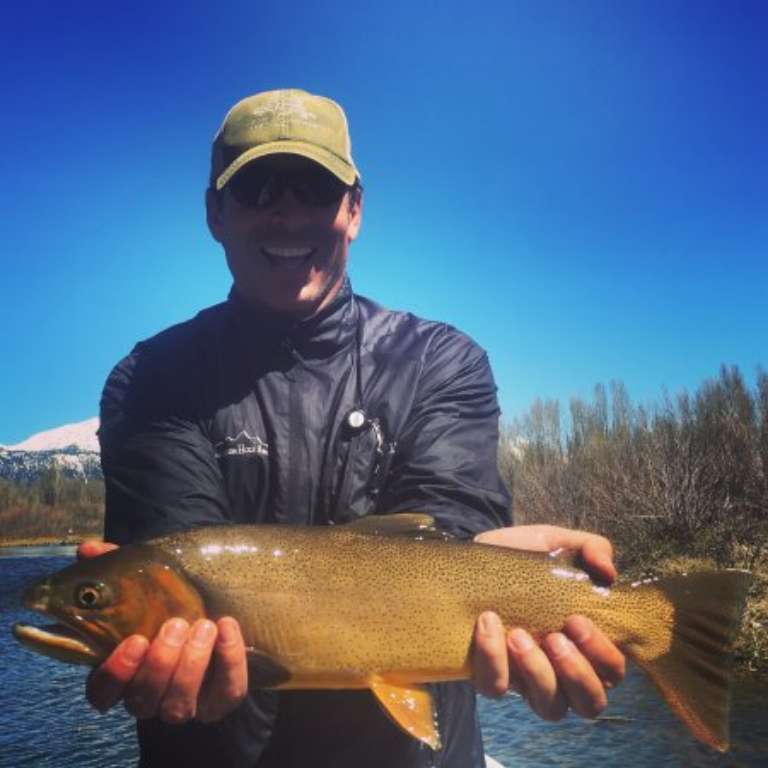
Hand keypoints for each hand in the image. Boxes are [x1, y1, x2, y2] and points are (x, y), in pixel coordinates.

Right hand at [77, 539, 247, 723]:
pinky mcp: (222, 698)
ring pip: (179, 705)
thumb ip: (115, 567)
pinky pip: (227, 693)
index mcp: (123, 673)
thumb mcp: (143, 582)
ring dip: (191, 664)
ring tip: (204, 625)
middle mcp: (150, 696)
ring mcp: (186, 702)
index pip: (102, 692)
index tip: (135, 640)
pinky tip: (228, 628)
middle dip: (160, 663)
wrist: (215, 610)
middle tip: (176, 624)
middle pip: (142, 699)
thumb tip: (88, 549)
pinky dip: (230, 661)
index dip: (116, 673)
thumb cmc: (168, 602)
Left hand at [471, 525, 625, 719]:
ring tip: (518, 634)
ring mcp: (526, 679)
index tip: (577, 619)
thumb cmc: (525, 557)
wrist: (475, 554)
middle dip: (577, 672)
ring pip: (549, 707)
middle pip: (590, 703)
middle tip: (555, 636)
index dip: (602, 655)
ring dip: (537, 672)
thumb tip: (608, 571)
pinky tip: (488, 624)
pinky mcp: (491, 674)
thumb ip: (591, 548)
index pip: (612, 672)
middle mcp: (561, 671)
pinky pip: (495, 687)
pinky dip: (493, 660)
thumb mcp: (557, 543)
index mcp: (585, 644)